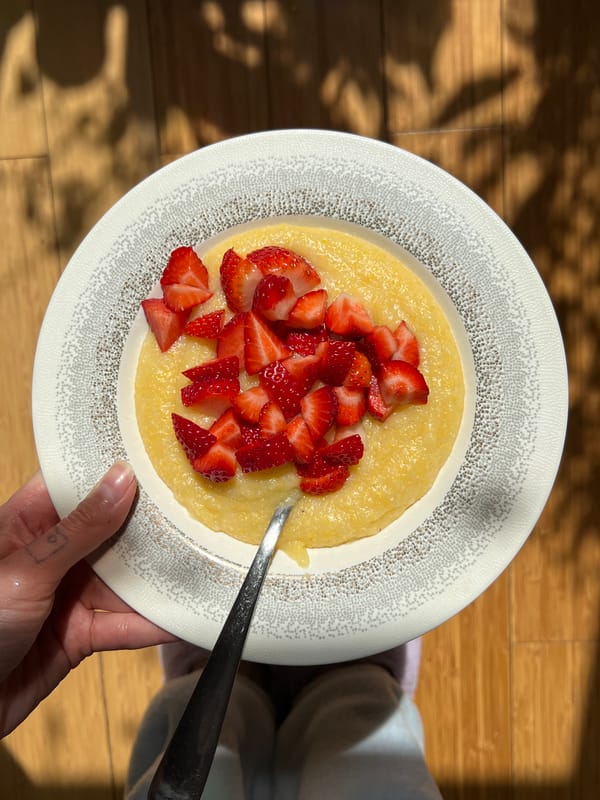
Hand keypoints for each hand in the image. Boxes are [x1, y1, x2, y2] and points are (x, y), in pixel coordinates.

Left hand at [0, 462, 174, 736]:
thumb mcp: (27, 569)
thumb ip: (79, 529)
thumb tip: (121, 479)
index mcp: (27, 524)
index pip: (77, 485)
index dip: (114, 471)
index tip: (157, 457)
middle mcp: (52, 555)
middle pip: (110, 531)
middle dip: (149, 526)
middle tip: (196, 510)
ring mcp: (67, 594)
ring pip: (123, 579)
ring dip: (157, 577)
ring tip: (201, 562)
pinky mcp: (79, 635)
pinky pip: (123, 625)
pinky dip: (151, 624)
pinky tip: (181, 617)